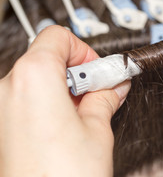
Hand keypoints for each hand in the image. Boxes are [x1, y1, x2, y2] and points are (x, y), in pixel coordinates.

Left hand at [0, 26, 129, 175]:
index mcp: (34, 77)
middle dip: (79, 71)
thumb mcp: (97, 128)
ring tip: (88, 112)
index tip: (101, 71)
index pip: (59, 36)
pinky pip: (30, 98)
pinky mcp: (4, 124)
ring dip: (68, 87)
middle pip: (49, 55)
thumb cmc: (62, 176)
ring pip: (39, 77)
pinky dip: (53, 101)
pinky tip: (71, 123)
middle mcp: (10, 88)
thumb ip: (106, 96)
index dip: (85, 50)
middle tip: (101, 92)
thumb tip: (115, 85)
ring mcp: (3, 107)